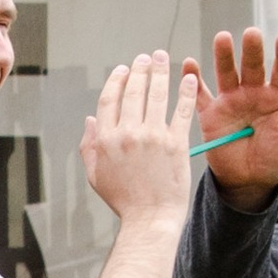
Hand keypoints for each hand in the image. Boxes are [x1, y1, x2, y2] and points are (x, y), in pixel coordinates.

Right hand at [77, 51, 195, 228]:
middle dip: (139, 69)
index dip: (116, 80)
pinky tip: (188, 78)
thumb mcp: (96, 175)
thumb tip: (90, 120)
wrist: (150, 219)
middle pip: (133, 91)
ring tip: (163, 57)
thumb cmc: (123, 201)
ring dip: (160, 71)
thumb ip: (89, 146)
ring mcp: (153, 137)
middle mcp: (128, 133)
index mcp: (106, 139)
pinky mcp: (176, 144)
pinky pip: (181, 111)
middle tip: (146, 58)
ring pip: (156, 94)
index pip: (109, 99)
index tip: (123, 69)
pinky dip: (185, 92)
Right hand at [185, 28, 277, 202]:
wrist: (250, 182)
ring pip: (227, 73)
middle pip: (253, 66)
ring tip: (223, 38)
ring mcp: (232, 100)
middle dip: (252, 50)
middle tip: (251, 34)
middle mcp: (254, 92)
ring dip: (224, 55)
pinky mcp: (211, 113)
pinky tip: (189, 65)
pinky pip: (200, 95)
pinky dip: (192, 80)